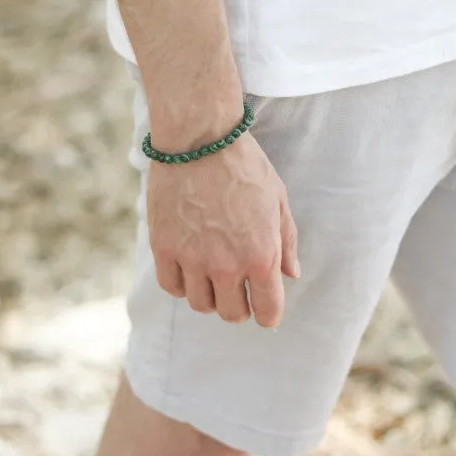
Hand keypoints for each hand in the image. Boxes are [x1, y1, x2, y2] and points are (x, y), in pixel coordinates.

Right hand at [146, 133, 299, 327]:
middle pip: (231, 314)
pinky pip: (172, 286)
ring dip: (209, 295)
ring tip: (212, 275)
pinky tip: (189, 267)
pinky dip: (182, 283)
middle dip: (239, 306)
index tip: (264, 308)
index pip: (267, 312)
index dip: (268, 314)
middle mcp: (226, 265)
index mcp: (261, 256)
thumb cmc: (244, 166)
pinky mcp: (164, 248)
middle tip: (238, 288)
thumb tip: (291, 273)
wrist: (199, 140)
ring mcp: (192, 259)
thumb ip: (286, 242)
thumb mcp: (278, 200)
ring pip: (201, 304)